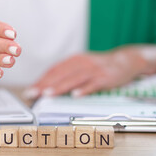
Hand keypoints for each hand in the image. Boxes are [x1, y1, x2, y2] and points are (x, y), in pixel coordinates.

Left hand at [29, 48, 148, 96]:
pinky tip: (75, 95)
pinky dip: (84, 89)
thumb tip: (47, 86)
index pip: (53, 71)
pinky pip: (93, 84)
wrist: (125, 60)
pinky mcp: (105, 77)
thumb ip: (66, 74)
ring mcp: (93, 70)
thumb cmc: (99, 66)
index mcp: (73, 60)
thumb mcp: (81, 66)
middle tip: (32, 94)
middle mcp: (81, 63)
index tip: (30, 90)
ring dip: (59, 87)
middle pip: (60, 74)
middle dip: (44, 85)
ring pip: (73, 79)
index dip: (41, 80)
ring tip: (47, 94)